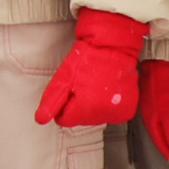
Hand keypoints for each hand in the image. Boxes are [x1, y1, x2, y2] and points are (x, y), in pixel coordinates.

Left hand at [34, 10, 148, 127]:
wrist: (113, 48)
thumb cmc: (87, 60)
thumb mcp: (63, 78)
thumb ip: (52, 101)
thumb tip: (40, 120)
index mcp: (85, 109)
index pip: (65, 120)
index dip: (64, 105)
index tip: (70, 90)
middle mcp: (103, 116)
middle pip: (80, 120)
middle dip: (79, 106)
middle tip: (85, 86)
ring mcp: (117, 115)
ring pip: (94, 118)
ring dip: (93, 106)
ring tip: (97, 87)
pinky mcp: (127, 112)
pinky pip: (109, 115)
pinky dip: (107, 106)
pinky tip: (107, 91)